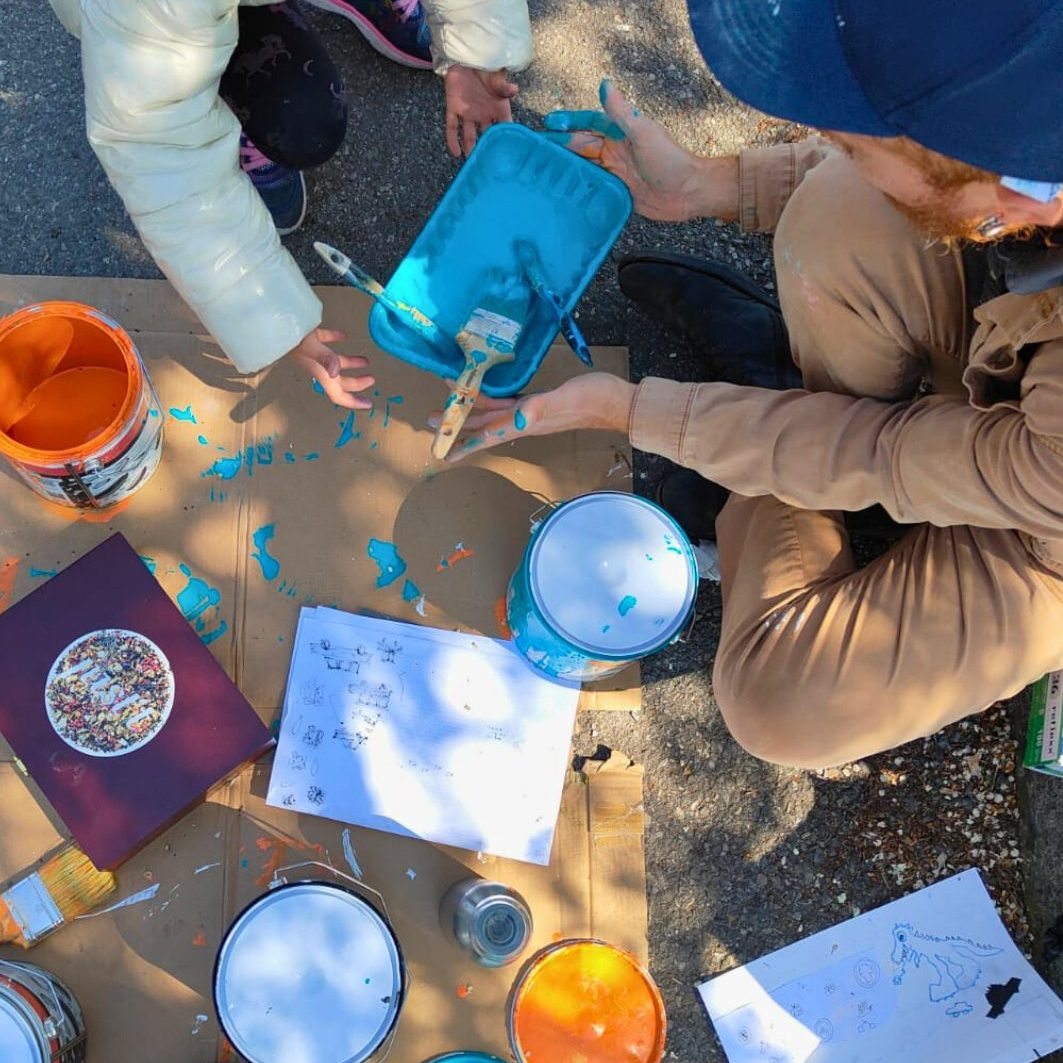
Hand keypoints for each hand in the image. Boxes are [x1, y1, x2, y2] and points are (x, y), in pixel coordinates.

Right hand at [286, 327, 374, 409]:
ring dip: (351, 364)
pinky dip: (336, 339)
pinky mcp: (311, 338)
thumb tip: (336, 373)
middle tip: (371, 379)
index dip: (353, 402)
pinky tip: (344, 336)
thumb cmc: (293, 338)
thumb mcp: (311, 349)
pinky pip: (327, 341)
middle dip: (356, 383)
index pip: (338, 395)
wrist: (276, 323)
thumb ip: (325, 359)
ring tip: (365, 361)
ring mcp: (315, 353)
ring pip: (336, 363)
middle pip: (340, 382)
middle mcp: (318, 366)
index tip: (368, 404)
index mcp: (320, 373)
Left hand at [429, 373, 634, 461]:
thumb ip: (541, 408)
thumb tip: (519, 418)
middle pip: (484, 425)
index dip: (464, 441)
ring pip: (493, 415)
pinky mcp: (539, 404)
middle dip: (458, 426)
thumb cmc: (593, 400)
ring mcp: (531, 414)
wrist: (616, 401)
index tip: (442, 451)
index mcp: (526, 422)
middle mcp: (524, 421)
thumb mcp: (565, 400)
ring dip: (471, 413)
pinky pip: (508, 405)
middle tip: (432, 422)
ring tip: (450, 409)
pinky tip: (486, 396)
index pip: (487, 434)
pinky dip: (492, 401)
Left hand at [444, 65, 518, 157]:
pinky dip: (452, 140)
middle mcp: (484, 115)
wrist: (468, 56)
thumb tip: (514, 90)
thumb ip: (504, 87)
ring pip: (469, 135)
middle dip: (487, 149)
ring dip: (470, 148)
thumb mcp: (497, 77)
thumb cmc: (487, 68)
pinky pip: (452, 127)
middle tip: (488, 164)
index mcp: (497, 109)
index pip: (504, 128)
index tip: (508, 155)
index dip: (506, 141)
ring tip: (472, 162)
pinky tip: (455, 152)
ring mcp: (468, 113)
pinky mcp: (454, 108)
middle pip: (486, 136)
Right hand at [543, 79, 707, 221]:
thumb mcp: (644, 133)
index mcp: (620, 132)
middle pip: (582, 145)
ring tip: (543, 171)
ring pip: (585, 166)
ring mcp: (616, 171)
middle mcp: (615, 150)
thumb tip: (604, 83)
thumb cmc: (670, 160)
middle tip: (536, 150)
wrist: (688, 193)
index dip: (569, 122)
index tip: (548, 122)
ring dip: (566, 167)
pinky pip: (593, 187)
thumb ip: (622, 112)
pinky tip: (563, 191)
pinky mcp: (617, 192)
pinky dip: (579, 187)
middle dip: (560, 146)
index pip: (588, 123)